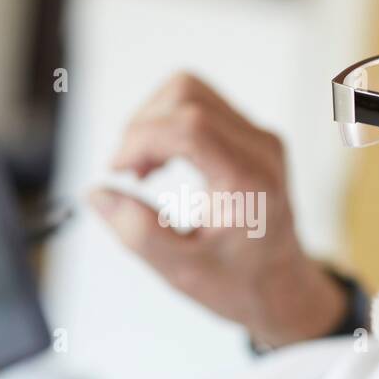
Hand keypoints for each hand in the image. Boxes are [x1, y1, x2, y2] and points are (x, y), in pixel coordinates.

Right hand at [91, 73, 344, 347]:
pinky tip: (159, 163)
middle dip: (142, 127)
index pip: (188, 127)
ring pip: (190, 92)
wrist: (282, 286)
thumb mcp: (180, 270)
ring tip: (142, 169)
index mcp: (249, 181)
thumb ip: (136, 232)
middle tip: (127, 173)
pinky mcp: (252, 135)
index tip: (116, 171)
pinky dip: (167, 125)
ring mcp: (260, 137)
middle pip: (187, 95)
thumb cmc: (237, 283)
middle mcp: (261, 148)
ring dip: (152, 122)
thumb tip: (96, 193)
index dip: (140, 139)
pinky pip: (200, 106)